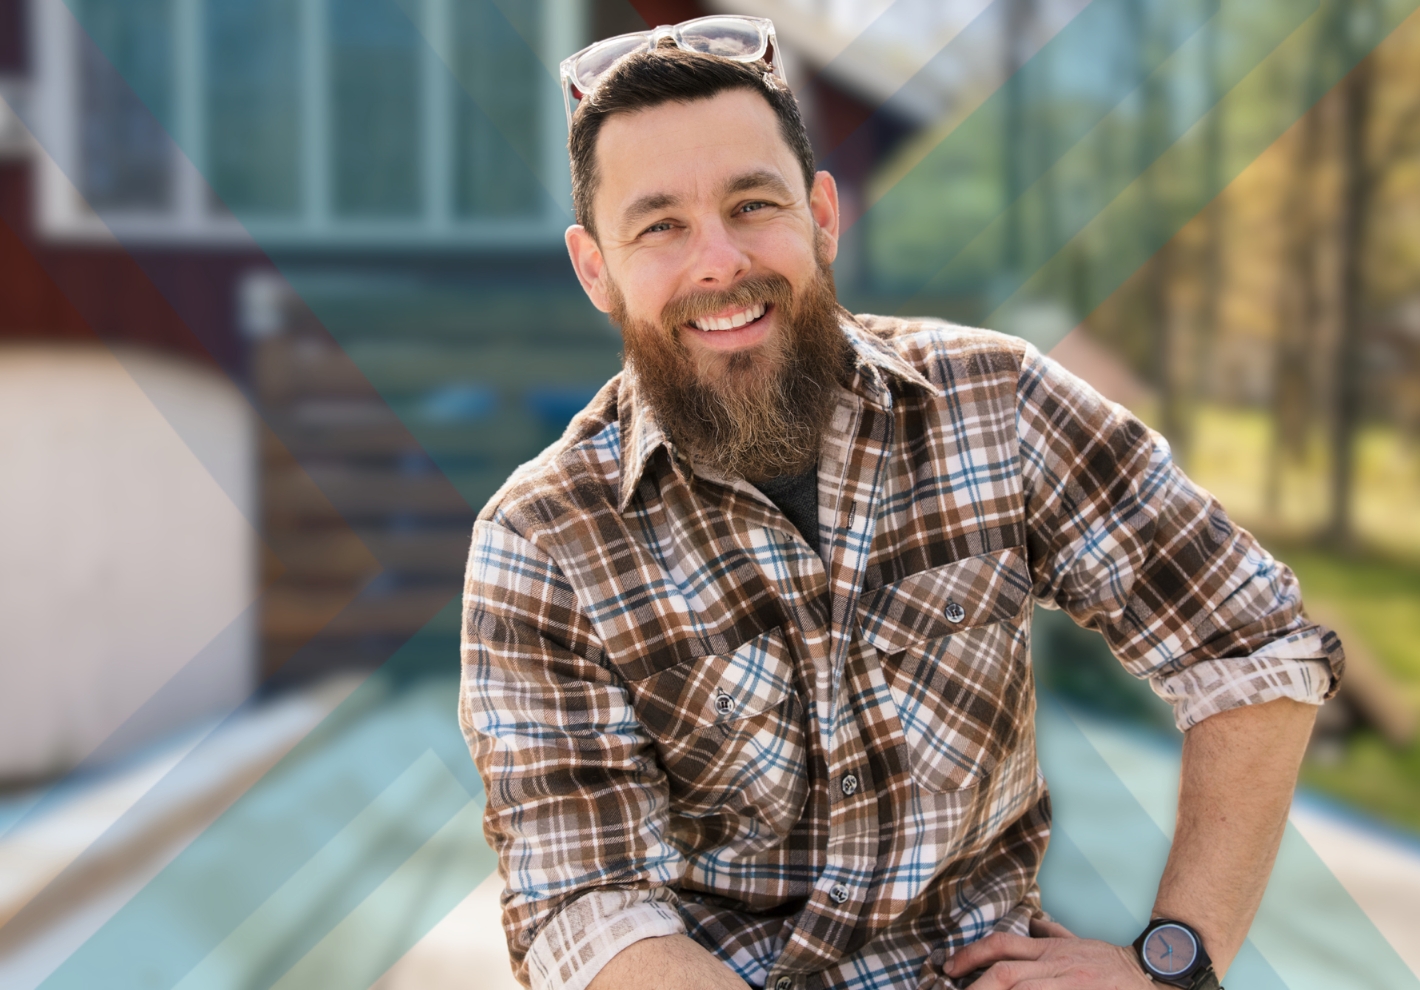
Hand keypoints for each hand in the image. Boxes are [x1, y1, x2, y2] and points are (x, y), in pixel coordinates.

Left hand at [943, 918, 1151, 988]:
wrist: (1149, 977)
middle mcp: (1055, 966)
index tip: (948, 968)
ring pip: (1020, 989)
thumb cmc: (1112, 965)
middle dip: (974, 986)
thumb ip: (1053, 934)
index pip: (1002, 945)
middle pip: (1004, 973)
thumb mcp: (1079, 943)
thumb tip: (1033, 926)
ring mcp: (1067, 985)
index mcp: (1050, 950)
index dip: (971, 955)